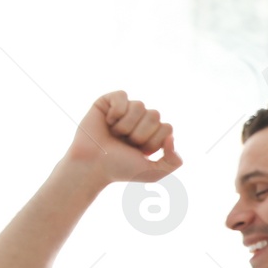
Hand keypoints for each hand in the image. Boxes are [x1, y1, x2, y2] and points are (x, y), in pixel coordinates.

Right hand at [63, 92, 181, 186]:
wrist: (92, 165)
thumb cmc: (121, 169)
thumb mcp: (154, 172)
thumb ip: (174, 161)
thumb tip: (172, 137)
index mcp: (153, 134)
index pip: (167, 128)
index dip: (153, 141)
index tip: (139, 151)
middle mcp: (140, 120)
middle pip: (155, 115)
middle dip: (140, 133)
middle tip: (126, 143)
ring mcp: (125, 110)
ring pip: (139, 105)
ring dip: (127, 125)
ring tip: (116, 134)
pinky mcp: (108, 102)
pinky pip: (122, 95)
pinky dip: (116, 111)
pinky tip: (108, 121)